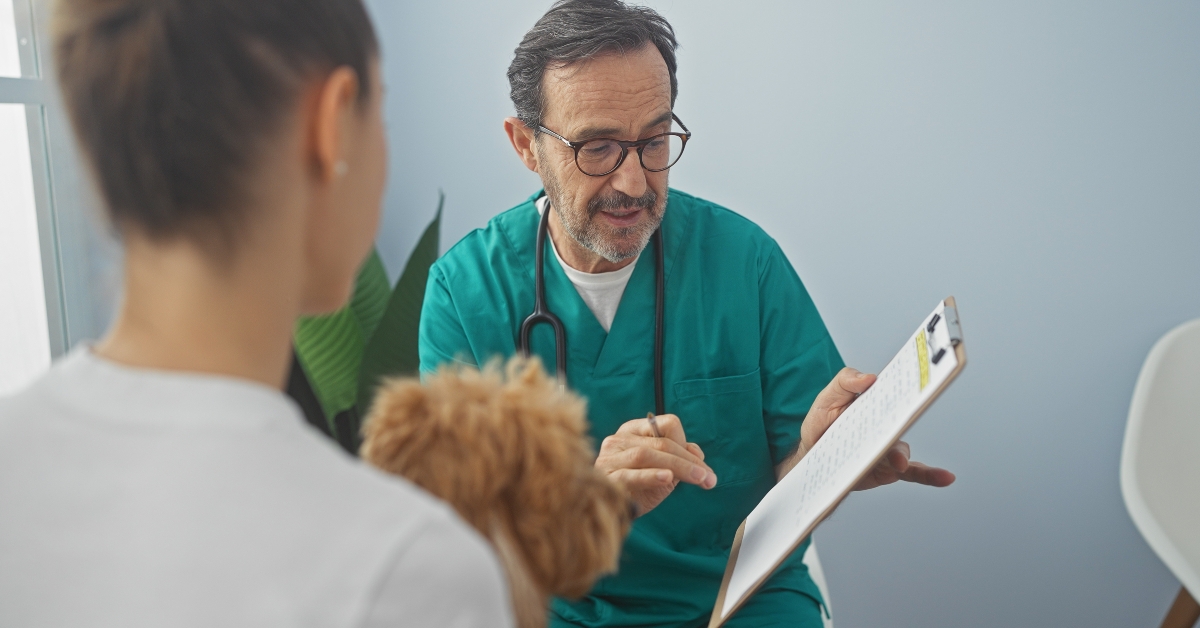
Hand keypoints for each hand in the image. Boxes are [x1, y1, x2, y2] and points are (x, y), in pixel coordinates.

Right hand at [595, 414, 717, 516]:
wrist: (612, 515)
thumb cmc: (639, 489)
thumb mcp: (664, 471)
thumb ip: (680, 459)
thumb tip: (697, 452)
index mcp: (634, 430)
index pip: (667, 424)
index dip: (687, 443)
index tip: (702, 467)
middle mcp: (619, 439)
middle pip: (661, 442)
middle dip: (689, 461)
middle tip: (708, 479)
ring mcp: (609, 458)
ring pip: (646, 455)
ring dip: (677, 467)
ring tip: (697, 480)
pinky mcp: (606, 478)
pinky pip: (629, 474)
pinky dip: (650, 475)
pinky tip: (667, 478)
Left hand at [798, 367, 955, 490]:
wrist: (812, 454)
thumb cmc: (822, 422)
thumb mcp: (827, 397)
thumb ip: (845, 382)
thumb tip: (870, 377)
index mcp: (876, 403)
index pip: (897, 391)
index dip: (910, 385)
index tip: (922, 379)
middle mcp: (888, 424)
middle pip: (902, 420)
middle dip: (907, 417)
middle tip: (907, 416)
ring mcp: (889, 447)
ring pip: (901, 449)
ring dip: (901, 454)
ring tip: (897, 462)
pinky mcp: (888, 469)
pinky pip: (912, 472)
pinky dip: (930, 476)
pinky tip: (945, 478)